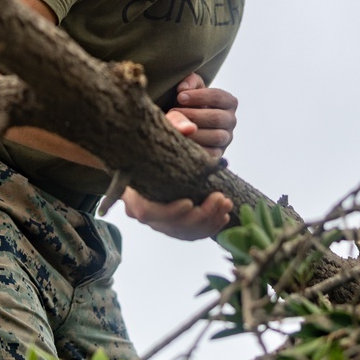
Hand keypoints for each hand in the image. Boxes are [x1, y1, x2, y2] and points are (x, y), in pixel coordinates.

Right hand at [120, 108, 232, 240]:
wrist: (150, 153)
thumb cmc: (154, 140)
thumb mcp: (161, 128)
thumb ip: (174, 125)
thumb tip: (190, 128)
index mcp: (133, 191)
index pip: (146, 211)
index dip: (169, 211)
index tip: (190, 201)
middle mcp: (142, 212)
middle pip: (170, 226)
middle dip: (199, 215)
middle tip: (220, 196)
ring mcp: (158, 221)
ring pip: (183, 232)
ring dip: (208, 221)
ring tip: (226, 202)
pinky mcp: (171, 224)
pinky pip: (190, 234)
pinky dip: (208, 227)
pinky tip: (223, 214)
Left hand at [167, 73, 237, 157]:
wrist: (185, 123)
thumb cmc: (187, 101)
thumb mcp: (189, 87)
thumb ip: (189, 82)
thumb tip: (182, 89)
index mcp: (228, 102)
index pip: (218, 97)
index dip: (199, 96)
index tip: (179, 96)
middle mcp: (231, 120)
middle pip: (217, 118)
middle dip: (193, 115)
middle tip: (173, 112)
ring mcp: (226, 138)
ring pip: (216, 136)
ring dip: (194, 132)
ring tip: (175, 127)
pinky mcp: (218, 154)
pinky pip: (212, 154)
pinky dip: (197, 149)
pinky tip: (180, 142)